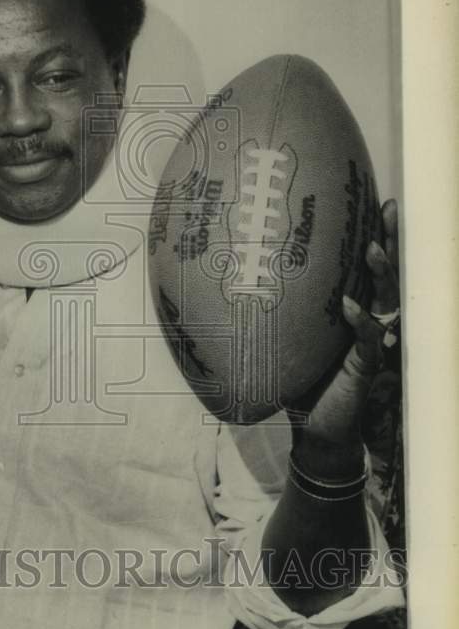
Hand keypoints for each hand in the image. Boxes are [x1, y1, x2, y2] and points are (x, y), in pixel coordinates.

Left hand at [293, 199, 399, 444]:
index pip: (366, 267)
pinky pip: (369, 339)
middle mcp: (368, 319)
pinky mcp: (367, 366)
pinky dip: (360, 322)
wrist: (314, 426)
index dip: (376, 235)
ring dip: (379, 274)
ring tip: (371, 248)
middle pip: (385, 274)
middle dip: (389, 241)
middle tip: (389, 210)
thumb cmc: (301, 377)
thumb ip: (280, 309)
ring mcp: (371, 341)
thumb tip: (239, 270)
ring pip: (385, 301)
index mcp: (351, 309)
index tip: (376, 202)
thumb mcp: (289, 337)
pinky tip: (349, 306)